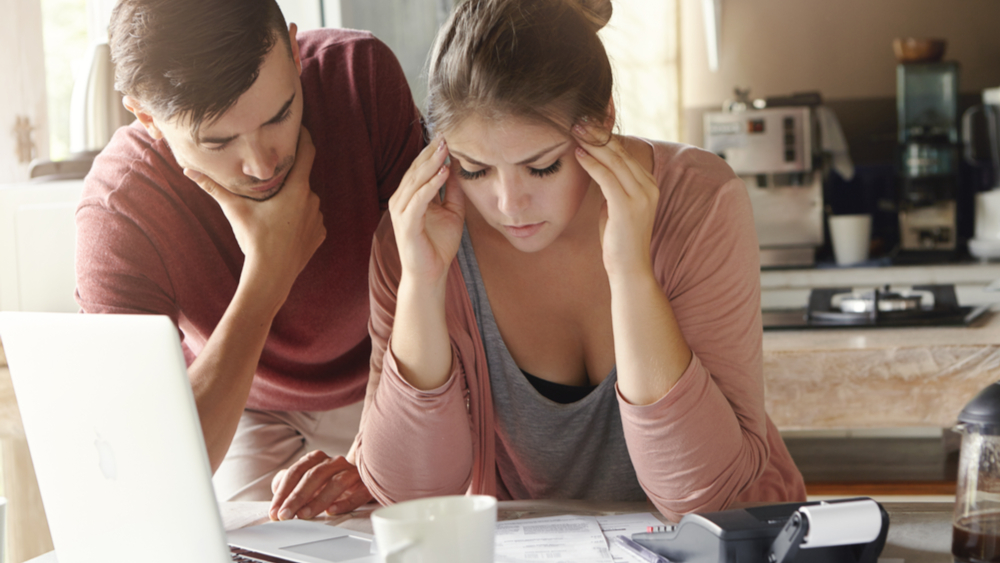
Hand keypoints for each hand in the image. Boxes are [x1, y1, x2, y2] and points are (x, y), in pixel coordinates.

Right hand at [184, 126, 324, 308]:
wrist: (271, 276)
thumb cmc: (254, 240)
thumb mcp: (234, 210)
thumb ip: (213, 188)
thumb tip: (188, 170)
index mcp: (296, 189)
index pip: (308, 152)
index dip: (304, 137)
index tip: (298, 128)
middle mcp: (312, 201)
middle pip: (302, 179)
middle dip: (288, 178)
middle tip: (272, 178)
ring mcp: (318, 219)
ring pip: (306, 201)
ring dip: (294, 200)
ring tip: (275, 209)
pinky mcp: (319, 235)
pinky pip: (310, 220)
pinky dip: (299, 220)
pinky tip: (284, 227)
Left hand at [269, 451, 372, 519]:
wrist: (361, 477)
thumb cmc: (329, 480)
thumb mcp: (307, 479)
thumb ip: (289, 481)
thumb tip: (276, 487)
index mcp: (317, 459)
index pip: (297, 471)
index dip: (284, 491)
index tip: (275, 510)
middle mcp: (335, 462)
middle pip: (314, 476)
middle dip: (296, 497)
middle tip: (285, 515)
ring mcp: (352, 473)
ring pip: (336, 483)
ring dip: (317, 500)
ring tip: (304, 514)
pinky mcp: (367, 486)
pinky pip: (358, 493)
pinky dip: (344, 503)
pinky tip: (331, 511)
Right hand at [388, 138, 464, 284]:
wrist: (431, 274)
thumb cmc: (439, 245)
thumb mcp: (451, 212)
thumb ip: (452, 191)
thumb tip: (458, 168)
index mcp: (410, 197)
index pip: (419, 169)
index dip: (432, 153)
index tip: (447, 136)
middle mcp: (401, 201)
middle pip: (415, 170)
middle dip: (430, 152)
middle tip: (445, 135)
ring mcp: (401, 212)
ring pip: (415, 181)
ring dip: (430, 163)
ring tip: (445, 148)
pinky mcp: (406, 224)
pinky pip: (419, 199)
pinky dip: (431, 184)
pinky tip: (443, 172)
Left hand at [573, 123, 658, 279]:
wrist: (630, 269)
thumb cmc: (619, 239)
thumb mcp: (616, 206)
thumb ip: (612, 187)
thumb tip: (597, 168)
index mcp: (648, 184)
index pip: (625, 153)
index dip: (605, 137)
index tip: (587, 124)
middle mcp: (649, 187)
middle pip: (620, 152)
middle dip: (598, 134)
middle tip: (578, 119)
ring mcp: (641, 197)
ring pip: (614, 161)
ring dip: (592, 144)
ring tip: (574, 130)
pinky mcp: (627, 207)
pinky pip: (607, 178)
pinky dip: (592, 164)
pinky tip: (578, 153)